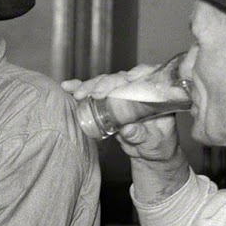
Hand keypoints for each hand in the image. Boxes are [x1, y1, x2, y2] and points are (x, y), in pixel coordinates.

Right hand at [61, 65, 180, 161]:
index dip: (139, 72)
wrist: (147, 152)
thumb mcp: (154, 141)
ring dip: (90, 85)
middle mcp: (137, 89)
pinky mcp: (106, 102)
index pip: (149, 76)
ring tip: (78, 93)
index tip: (129, 78)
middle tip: (95, 94)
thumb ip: (142, 135)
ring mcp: (120, 94)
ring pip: (105, 83)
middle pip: (121, 78)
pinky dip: (79, 88)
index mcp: (155, 94)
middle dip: (106, 83)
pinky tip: (68, 86)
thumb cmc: (157, 144)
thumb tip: (129, 129)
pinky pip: (92, 93)